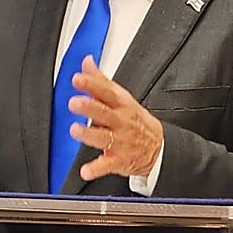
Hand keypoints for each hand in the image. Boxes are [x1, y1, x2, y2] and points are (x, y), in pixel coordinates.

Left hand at [67, 56, 163, 181]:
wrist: (158, 148)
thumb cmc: (135, 120)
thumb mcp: (122, 98)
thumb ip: (101, 81)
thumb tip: (87, 62)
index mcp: (121, 105)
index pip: (106, 91)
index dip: (92, 84)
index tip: (78, 78)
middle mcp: (120, 122)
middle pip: (104, 113)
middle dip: (89, 107)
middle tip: (74, 102)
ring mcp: (120, 141)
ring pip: (103, 138)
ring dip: (88, 134)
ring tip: (75, 130)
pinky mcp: (118, 160)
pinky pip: (106, 165)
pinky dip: (96, 169)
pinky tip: (85, 171)